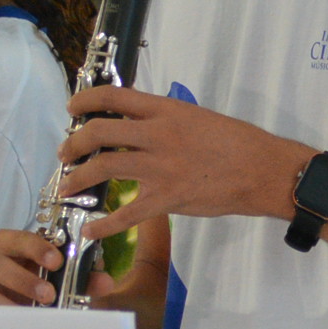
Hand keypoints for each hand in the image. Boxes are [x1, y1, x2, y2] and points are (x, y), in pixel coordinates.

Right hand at [0, 226, 135, 307]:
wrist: (22, 304)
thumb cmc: (41, 280)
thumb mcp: (65, 277)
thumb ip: (84, 277)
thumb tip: (105, 282)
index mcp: (10, 243)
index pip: (18, 238)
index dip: (36, 248)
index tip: (57, 261)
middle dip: (23, 278)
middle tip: (50, 294)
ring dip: (9, 305)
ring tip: (35, 313)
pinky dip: (1, 317)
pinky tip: (20, 323)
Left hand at [57, 85, 311, 236]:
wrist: (262, 169)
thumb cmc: (235, 142)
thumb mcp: (196, 116)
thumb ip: (165, 119)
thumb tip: (139, 125)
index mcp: (165, 110)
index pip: (114, 97)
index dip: (86, 100)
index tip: (73, 108)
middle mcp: (157, 135)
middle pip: (99, 132)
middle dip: (74, 143)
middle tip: (66, 152)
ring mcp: (160, 167)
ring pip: (104, 167)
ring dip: (78, 177)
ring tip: (67, 185)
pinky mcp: (166, 198)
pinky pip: (126, 213)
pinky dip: (103, 225)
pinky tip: (89, 231)